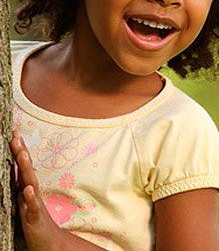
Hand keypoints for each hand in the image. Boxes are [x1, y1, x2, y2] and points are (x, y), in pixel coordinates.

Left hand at [10, 132, 62, 250]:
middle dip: (21, 153)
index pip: (22, 165)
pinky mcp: (35, 218)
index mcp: (27, 187)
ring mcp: (34, 204)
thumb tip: (14, 168)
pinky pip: (33, 207)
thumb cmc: (35, 220)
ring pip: (30, 184)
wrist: (49, 241)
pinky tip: (28, 189)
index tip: (15, 133)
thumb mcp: (24, 200)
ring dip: (27, 169)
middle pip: (26, 170)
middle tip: (16, 137)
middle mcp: (32, 192)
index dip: (19, 150)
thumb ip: (20, 184)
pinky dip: (31, 197)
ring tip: (23, 155)